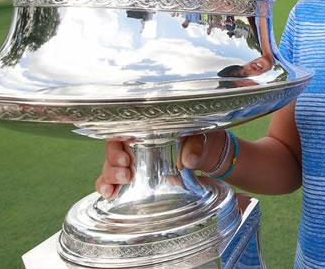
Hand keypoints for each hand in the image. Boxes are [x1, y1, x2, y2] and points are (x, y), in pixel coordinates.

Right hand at [94, 132, 228, 198]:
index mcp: (150, 130)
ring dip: (109, 177)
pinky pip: (117, 183)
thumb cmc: (205, 140)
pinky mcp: (140, 180)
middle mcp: (139, 145)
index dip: (116, 143)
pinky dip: (109, 188)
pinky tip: (109, 195)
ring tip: (118, 186)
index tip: (123, 156)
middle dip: (112, 164)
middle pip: (113, 151)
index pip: (122, 131)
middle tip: (126, 173)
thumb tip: (189, 160)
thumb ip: (196, 146)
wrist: (215, 158)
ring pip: (111, 167)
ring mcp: (137, 163)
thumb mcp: (203, 138)